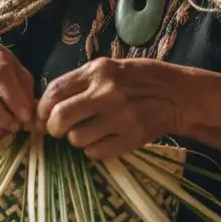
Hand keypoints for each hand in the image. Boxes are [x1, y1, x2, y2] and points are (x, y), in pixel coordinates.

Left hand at [36, 57, 188, 159]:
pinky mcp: (132, 138)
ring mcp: (121, 117)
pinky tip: (103, 139)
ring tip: (89, 131)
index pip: (54, 92)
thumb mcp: (108, 68)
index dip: (42, 108)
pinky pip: (96, 153)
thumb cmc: (138, 79)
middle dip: (53, 128)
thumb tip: (45, 105)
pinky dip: (93, 150)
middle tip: (59, 130)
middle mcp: (107, 93)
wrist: (178, 95)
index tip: (43, 116)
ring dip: (77, 138)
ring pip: (77, 139)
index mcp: (98, 71)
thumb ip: (79, 83)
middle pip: (60, 118)